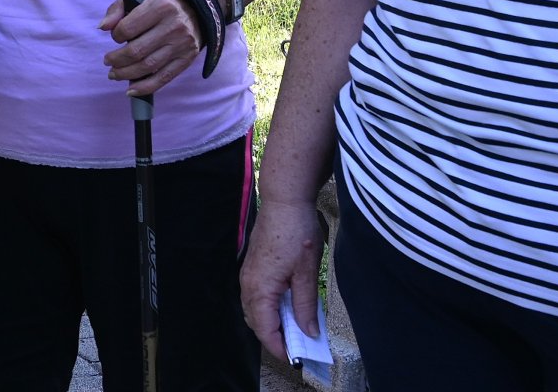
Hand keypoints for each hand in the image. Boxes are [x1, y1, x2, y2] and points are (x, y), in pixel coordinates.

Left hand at [101, 0, 202, 95]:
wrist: (196, 9)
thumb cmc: (161, 5)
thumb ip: (117, 10)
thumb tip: (102, 27)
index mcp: (160, 7)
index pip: (128, 28)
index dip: (116, 36)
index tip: (115, 37)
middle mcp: (173, 26)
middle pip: (136, 51)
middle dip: (117, 60)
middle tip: (108, 62)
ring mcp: (181, 44)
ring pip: (148, 66)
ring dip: (126, 74)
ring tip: (114, 74)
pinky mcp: (187, 59)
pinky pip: (164, 78)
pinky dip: (145, 87)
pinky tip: (131, 90)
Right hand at [239, 198, 327, 361]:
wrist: (284, 200)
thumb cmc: (295, 231)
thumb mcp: (306, 272)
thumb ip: (306, 305)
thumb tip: (309, 332)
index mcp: (260, 289)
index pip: (265, 330)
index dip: (280, 347)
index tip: (296, 357)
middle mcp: (248, 284)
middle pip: (256, 322)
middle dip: (274, 337)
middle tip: (298, 344)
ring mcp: (248, 274)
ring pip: (254, 309)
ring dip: (270, 322)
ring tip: (294, 326)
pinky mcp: (252, 266)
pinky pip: (255, 296)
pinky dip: (268, 307)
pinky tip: (287, 305)